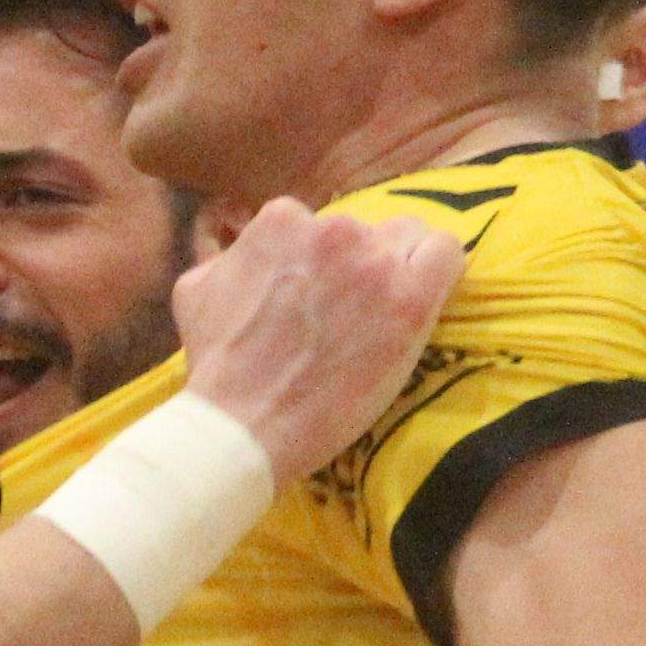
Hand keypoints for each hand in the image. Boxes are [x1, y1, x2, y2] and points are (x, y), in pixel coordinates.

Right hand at [171, 201, 469, 483]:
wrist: (243, 426)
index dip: (323, 264)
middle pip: (368, 230)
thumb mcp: (198, 287)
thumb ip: (233, 254)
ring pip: (409, 240)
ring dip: (398, 271)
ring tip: (383, 315)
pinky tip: (423, 300)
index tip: (320, 296)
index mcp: (283, 219)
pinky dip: (439, 271)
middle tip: (350, 311)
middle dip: (360, 265)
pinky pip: (447, 256)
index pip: (323, 224)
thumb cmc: (217, 365)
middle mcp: (333, 230)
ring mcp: (374, 265)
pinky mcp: (410, 302)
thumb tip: (243, 247)